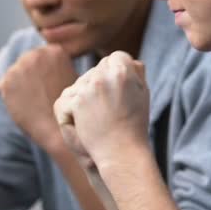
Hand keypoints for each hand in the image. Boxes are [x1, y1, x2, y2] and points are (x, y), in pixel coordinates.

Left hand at [0, 45, 77, 150]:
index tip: (49, 86)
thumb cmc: (69, 108)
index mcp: (55, 51)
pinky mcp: (6, 81)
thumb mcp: (72, 79)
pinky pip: (4, 86)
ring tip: (32, 102)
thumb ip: (59, 68)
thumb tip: (50, 68)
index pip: (42, 57)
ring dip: (19, 85)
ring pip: (15, 73)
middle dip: (30, 75)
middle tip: (38, 96)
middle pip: (27, 62)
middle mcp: (36, 54)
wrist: (58, 128)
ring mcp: (19, 66)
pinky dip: (10, 96)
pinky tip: (23, 106)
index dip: (44, 72)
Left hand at [54, 51, 149, 166]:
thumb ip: (136, 74)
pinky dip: (71, 109)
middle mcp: (104, 76)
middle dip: (101, 83)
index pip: (116, 57)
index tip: (118, 88)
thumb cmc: (134, 124)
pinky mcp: (76, 102)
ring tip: (98, 114)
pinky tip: (84, 121)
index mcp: (124, 71)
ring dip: (85, 95)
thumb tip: (132, 61)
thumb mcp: (142, 95)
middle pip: (98, 68)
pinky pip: (68, 98)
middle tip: (108, 105)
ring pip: (81, 82)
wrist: (121, 152)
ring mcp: (88, 88)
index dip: (117, 71)